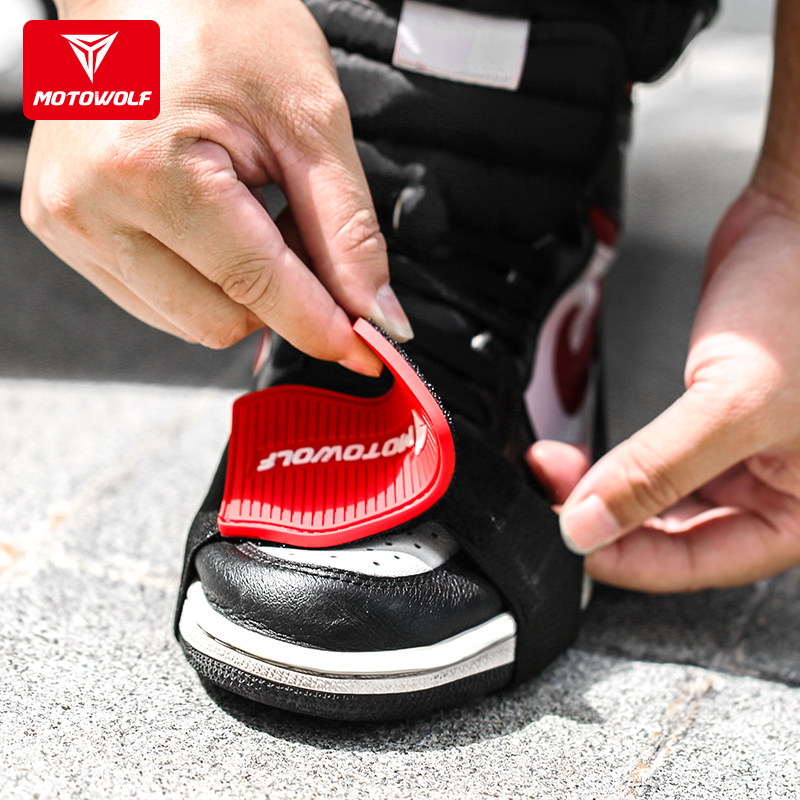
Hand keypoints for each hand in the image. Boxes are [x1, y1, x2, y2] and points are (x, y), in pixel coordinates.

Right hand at [21, 0, 411, 374]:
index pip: (256, 286)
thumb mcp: (309, 119)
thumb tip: (377, 315)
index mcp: (149, 170)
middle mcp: (89, 207)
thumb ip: (347, 230)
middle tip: (302, 242)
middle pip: (218, 321)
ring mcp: (67, 222)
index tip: (365, 352)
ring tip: (250, 217)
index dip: (321, 326)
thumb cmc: (223, 21)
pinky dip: (203, 280)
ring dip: (240, 292)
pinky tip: (212, 226)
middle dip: (279, 301)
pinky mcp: (63, 229)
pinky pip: (154, 299)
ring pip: (186, 320)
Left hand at [528, 183, 799, 591]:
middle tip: (553, 501)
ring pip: (657, 499)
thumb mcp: (734, 403)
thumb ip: (658, 470)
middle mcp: (773, 491)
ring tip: (556, 474)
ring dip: (603, 491)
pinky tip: (581, 460)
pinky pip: (652, 461)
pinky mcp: (708, 421)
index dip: (627, 559)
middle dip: (607, 520)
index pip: (700, 563)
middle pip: (673, 534)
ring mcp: (739, 457)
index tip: (570, 542)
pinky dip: (613, 463)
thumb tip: (592, 526)